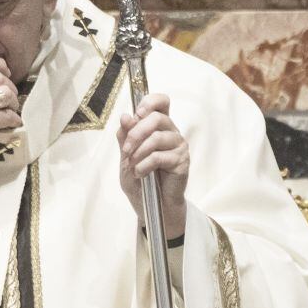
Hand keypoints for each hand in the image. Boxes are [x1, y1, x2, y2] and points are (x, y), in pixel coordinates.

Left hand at [117, 93, 188, 237]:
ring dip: (138, 151)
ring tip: (132, 165)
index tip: (138, 113)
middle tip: (126, 150)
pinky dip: (144, 165)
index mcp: (159, 126)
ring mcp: (179, 146)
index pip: (162, 102)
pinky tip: (140, 173)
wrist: (151, 205)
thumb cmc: (139, 178)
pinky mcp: (182, 161)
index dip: (150, 102)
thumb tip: (125, 116)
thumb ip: (125, 136)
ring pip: (157, 137)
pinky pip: (159, 156)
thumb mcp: (126, 155)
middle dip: (136, 133)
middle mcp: (171, 132)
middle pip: (157, 118)